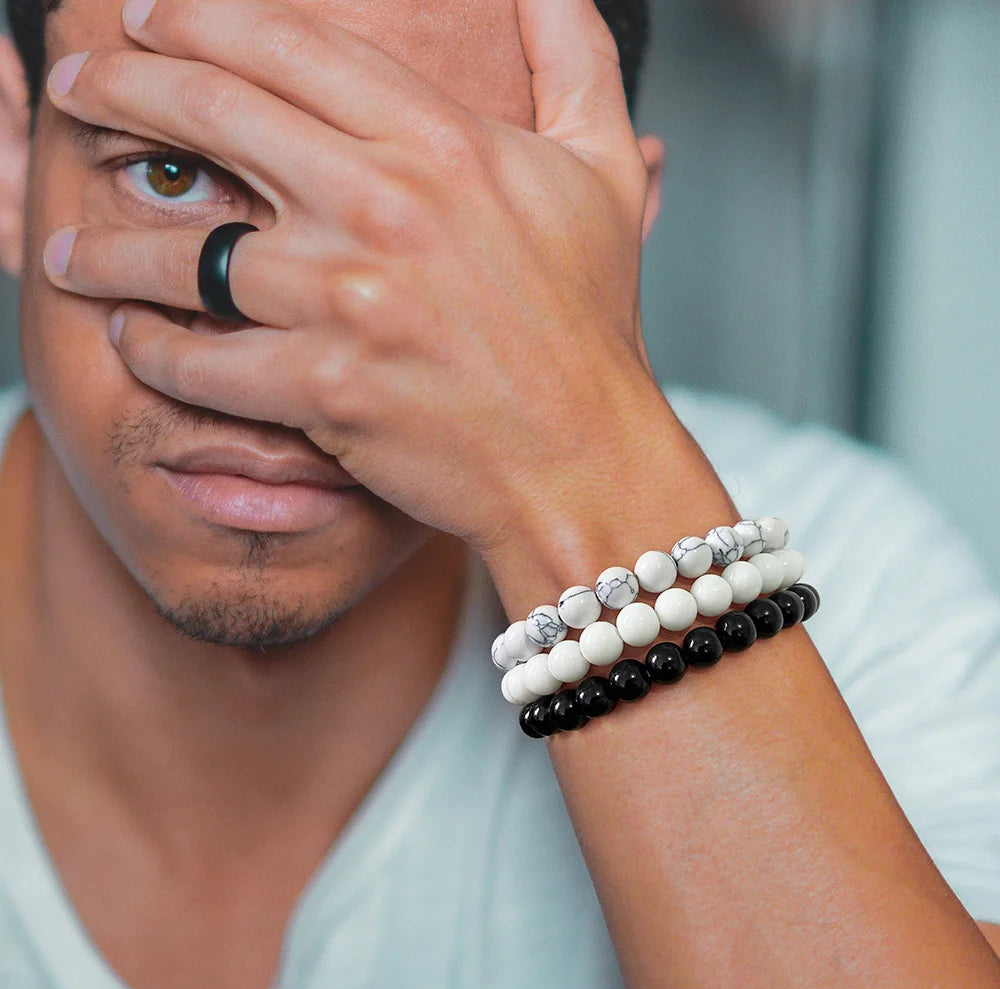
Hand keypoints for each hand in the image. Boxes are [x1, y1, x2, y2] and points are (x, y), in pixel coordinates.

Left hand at [43, 0, 662, 555]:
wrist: (581, 456)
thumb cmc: (588, 324)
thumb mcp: (603, 169)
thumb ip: (573, 52)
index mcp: (439, 140)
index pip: (284, 44)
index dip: (195, 18)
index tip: (145, 21)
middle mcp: (382, 205)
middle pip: (209, 112)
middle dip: (118, 90)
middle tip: (75, 95)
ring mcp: (346, 299)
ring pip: (182, 250)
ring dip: (105, 244)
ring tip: (68, 247)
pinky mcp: (323, 390)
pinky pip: (199, 360)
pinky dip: (152, 349)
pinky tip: (136, 338)